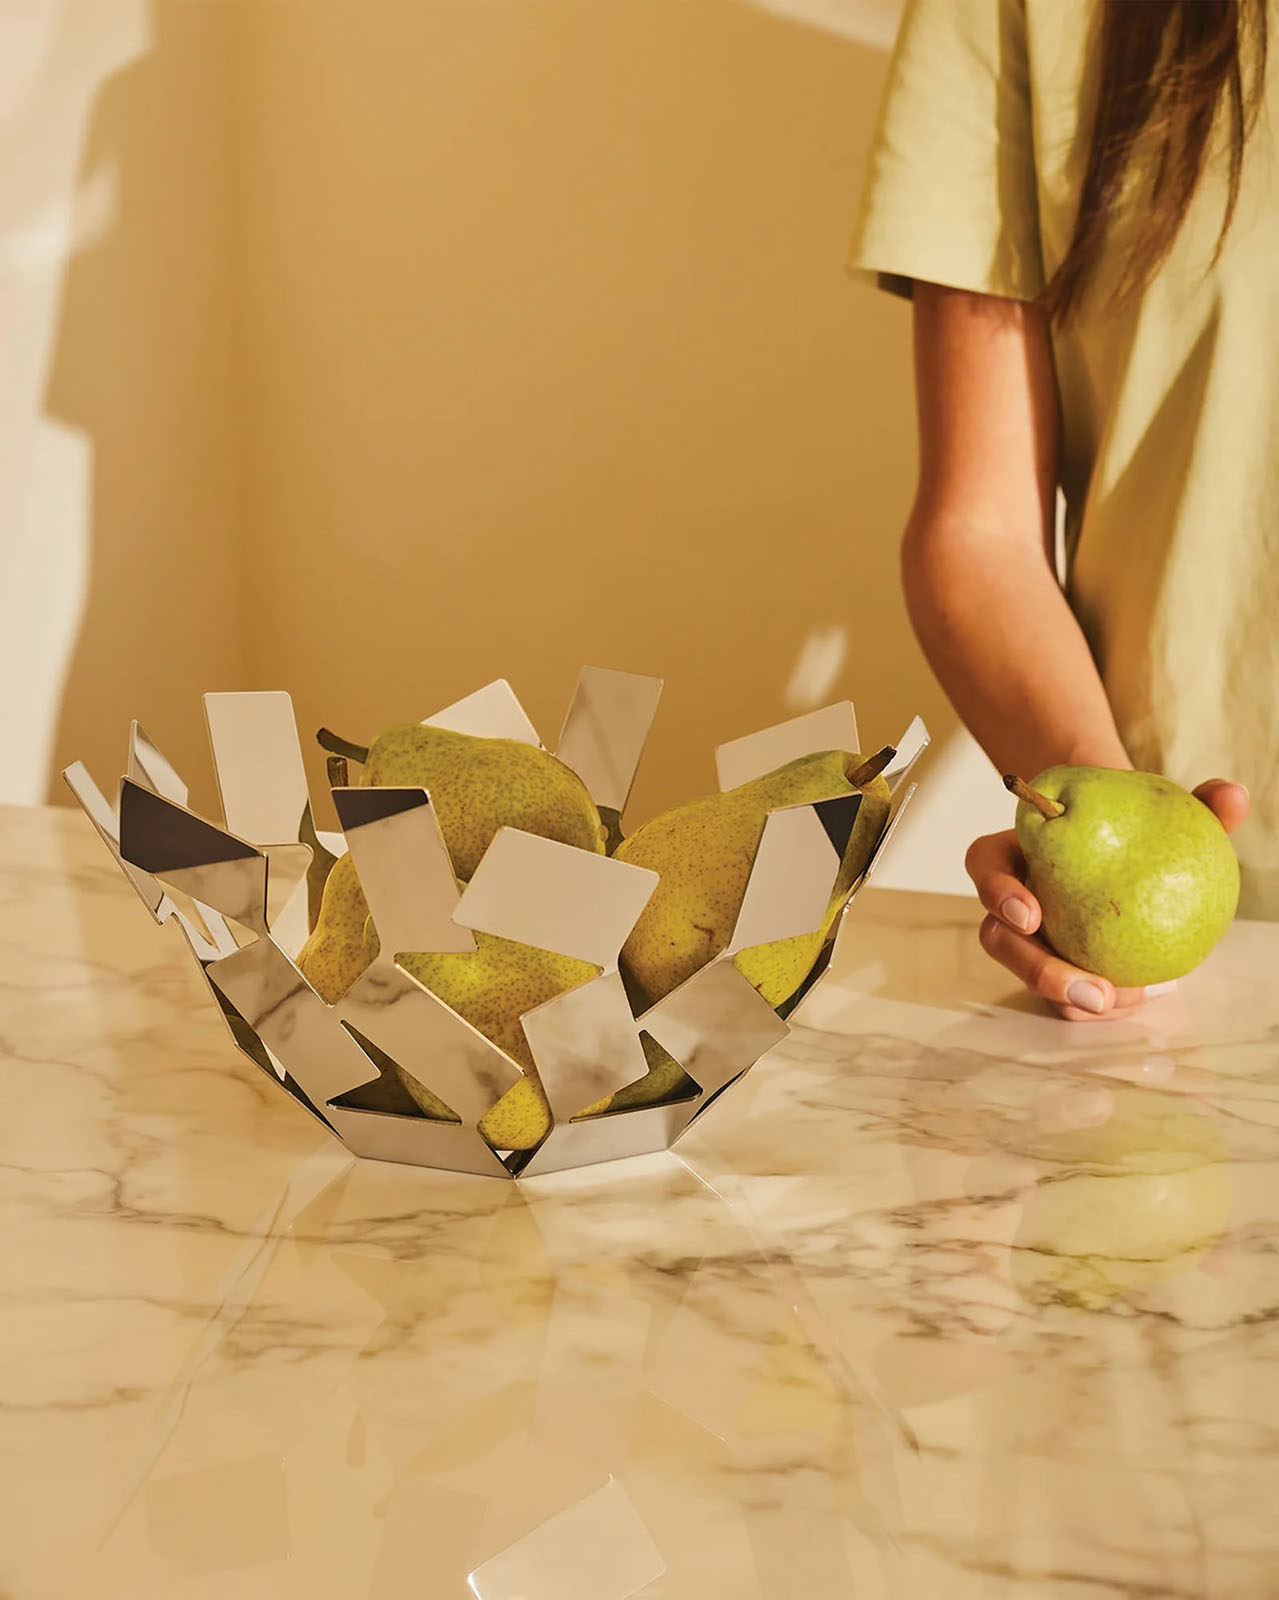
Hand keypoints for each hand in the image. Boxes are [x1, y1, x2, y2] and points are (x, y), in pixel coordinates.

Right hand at [966, 779, 1249, 1020]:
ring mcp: (1032, 938)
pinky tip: (1138, 998)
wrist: (1133, 859)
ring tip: (1115, 1003)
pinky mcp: (1056, 966)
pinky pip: (1063, 993)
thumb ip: (1198, 804)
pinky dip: (1096, 1001)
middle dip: (1037, 971)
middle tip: (1090, 990)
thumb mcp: (1165, 810)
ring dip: (1064, 996)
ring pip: (1028, 974)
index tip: (1031, 915)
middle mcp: (1013, 899)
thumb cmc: (1135, 827)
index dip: (996, 891)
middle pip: (1000, 938)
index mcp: (1018, 852)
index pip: (985, 865)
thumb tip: (1232, 795)